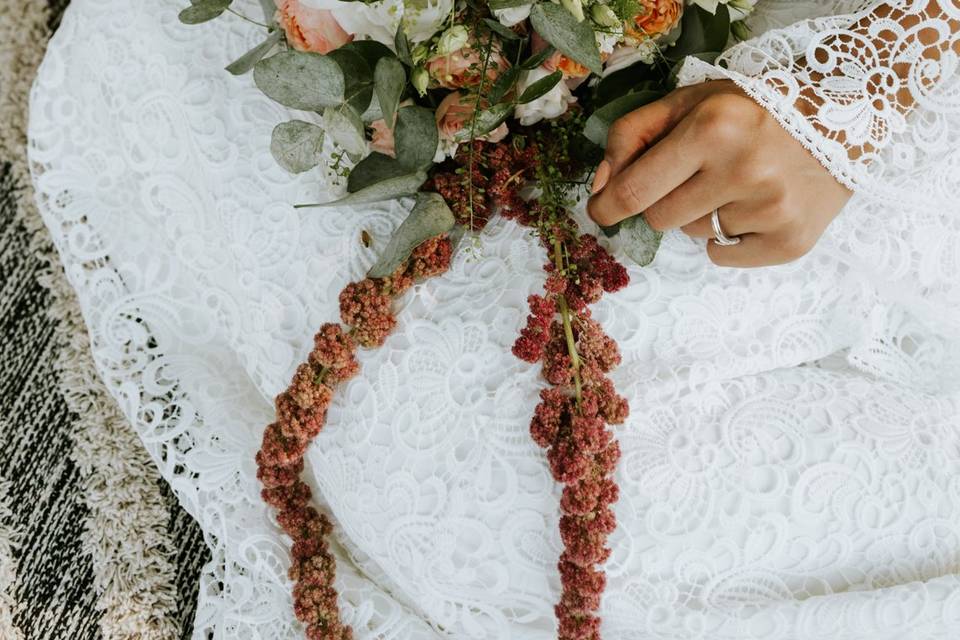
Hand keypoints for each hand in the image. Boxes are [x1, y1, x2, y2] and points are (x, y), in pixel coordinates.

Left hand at [586, 80, 851, 266]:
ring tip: (736, 184)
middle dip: (663, 201)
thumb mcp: (690, 102)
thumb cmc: (753, 109)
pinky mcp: (790, 241)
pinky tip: (752, 207)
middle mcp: (743, 170)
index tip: (600, 212)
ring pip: (691, 236)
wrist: (843, 118)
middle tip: (694, 177)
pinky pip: (722, 257)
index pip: (634, 191)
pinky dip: (727, 238)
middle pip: (659, 219)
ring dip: (700, 215)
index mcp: (711, 129)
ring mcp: (770, 210)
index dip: (606, 207)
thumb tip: (601, 189)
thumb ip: (634, 136)